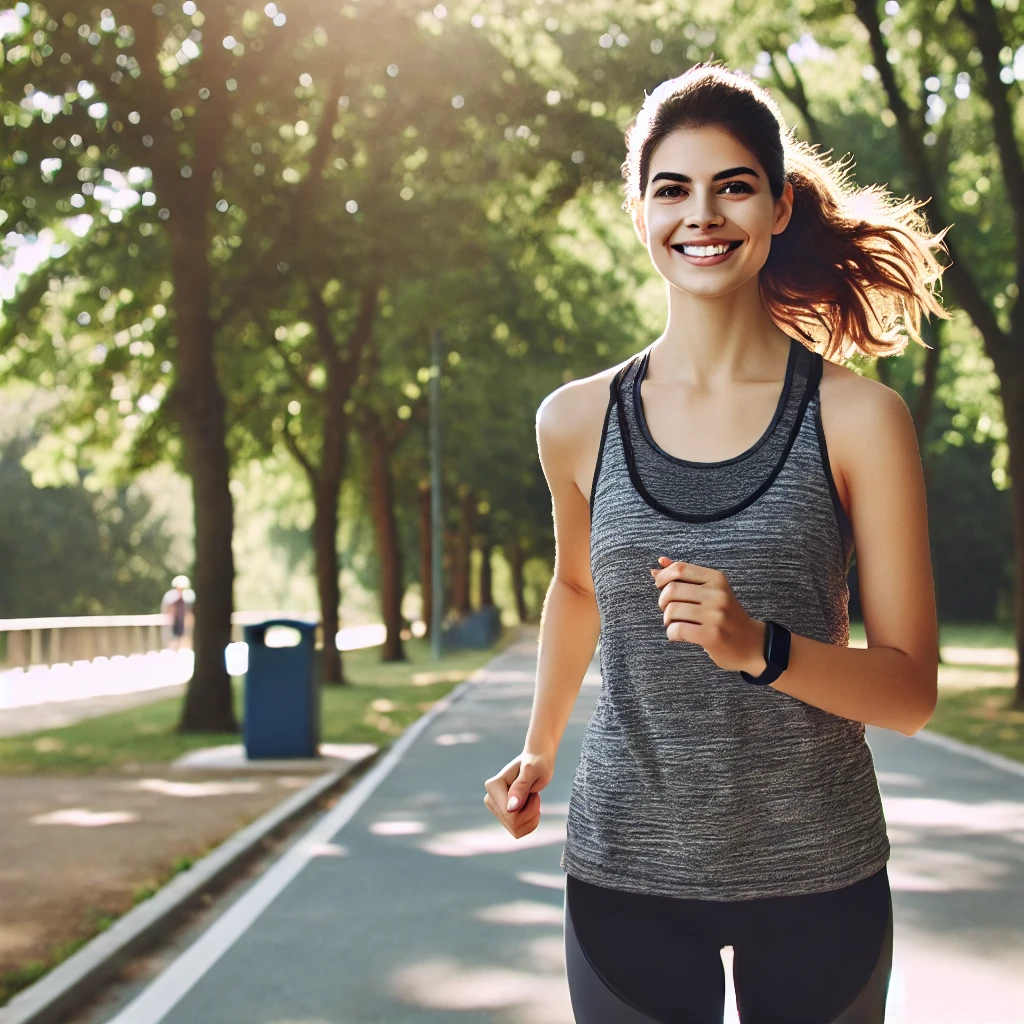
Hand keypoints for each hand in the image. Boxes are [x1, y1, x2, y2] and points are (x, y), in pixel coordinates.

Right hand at [483, 751, 553, 839]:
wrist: (537, 762)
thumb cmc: (537, 763)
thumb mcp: (532, 772)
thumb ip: (521, 788)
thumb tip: (510, 809)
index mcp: (493, 786)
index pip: (510, 815)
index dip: (528, 809)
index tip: (533, 791)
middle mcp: (489, 798)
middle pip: (513, 824)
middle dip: (530, 813)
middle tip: (535, 795)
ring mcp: (494, 808)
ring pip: (517, 830)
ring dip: (531, 817)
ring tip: (532, 798)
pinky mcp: (501, 815)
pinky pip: (518, 831)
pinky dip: (530, 821)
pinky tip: (531, 806)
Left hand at [650, 556, 765, 673]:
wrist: (753, 644)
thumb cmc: (727, 616)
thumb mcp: (712, 591)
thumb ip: (687, 576)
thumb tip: (660, 562)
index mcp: (717, 579)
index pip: (680, 568)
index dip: (663, 577)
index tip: (660, 586)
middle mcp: (717, 594)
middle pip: (672, 590)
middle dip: (663, 602)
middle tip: (670, 611)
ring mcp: (715, 615)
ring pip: (672, 610)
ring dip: (667, 620)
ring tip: (675, 624)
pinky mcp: (712, 635)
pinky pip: (677, 629)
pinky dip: (672, 633)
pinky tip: (679, 635)